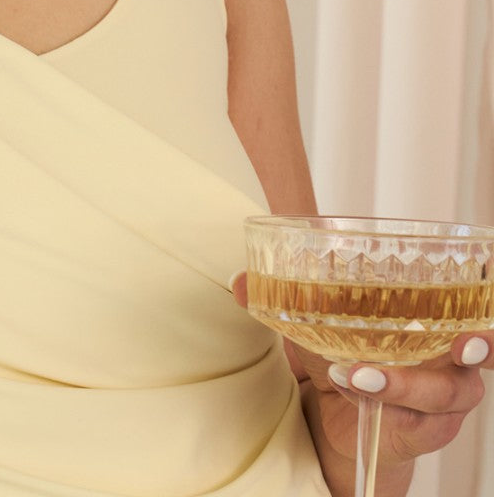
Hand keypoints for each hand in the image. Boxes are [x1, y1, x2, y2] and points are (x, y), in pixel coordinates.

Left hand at [232, 274, 490, 471]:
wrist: (336, 424)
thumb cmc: (343, 360)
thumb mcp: (318, 328)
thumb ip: (287, 302)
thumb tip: (241, 280)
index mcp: (431, 323)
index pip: (472, 308)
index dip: (483, 308)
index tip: (481, 293)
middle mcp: (447, 360)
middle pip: (477, 353)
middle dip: (478, 346)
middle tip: (466, 343)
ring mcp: (440, 400)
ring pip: (445, 391)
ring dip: (405, 380)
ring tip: (359, 371)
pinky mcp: (423, 431)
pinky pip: (418, 421)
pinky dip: (387, 401)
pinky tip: (355, 385)